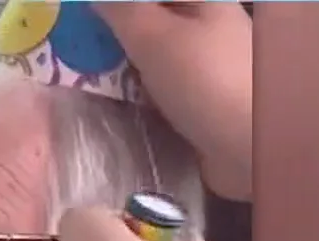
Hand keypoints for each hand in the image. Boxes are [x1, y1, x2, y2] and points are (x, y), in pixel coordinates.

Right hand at [94, 2, 251, 200]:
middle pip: (151, 18)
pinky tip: (108, 97)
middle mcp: (206, 27)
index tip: (81, 7)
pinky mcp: (197, 103)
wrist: (249, 148)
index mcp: (203, 0)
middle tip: (69, 36)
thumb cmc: (205, 79)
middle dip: (113, 26)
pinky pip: (156, 88)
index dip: (117, 2)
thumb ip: (121, 8)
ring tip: (77, 66)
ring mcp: (203, 67)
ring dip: (119, 60)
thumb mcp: (154, 34)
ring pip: (151, 54)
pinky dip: (133, 90)